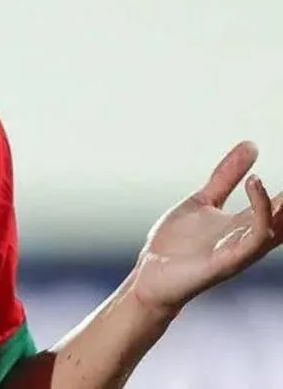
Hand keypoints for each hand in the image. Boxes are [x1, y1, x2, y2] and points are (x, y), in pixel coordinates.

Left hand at [132, 141, 282, 313]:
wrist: (150, 274)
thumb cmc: (177, 244)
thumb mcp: (203, 200)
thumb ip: (226, 176)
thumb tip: (252, 145)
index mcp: (245, 225)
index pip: (280, 205)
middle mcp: (248, 238)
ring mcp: (240, 250)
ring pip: (275, 226)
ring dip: (282, 202)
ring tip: (278, 178)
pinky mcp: (227, 260)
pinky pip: (254, 237)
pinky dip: (261, 212)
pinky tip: (256, 184)